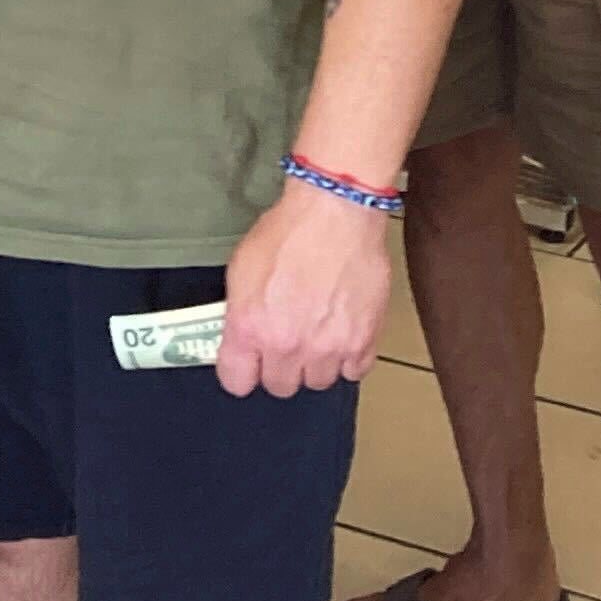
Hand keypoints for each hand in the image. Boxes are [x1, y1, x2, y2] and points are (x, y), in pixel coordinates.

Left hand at [216, 179, 396, 399]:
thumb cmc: (285, 233)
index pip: (236, 382)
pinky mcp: (363, 341)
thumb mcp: (241, 270)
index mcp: (250, 328)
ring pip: (318, 382)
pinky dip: (348, 358)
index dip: (242, 371)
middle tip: (286, 341)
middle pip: (281, 387)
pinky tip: (342, 333)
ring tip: (317, 333)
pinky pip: (353, 371)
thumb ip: (239, 314)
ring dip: (316, 363)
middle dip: (280, 366)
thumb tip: (242, 338)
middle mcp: (288, 346)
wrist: (335, 214)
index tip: (248, 362)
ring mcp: (328, 348)